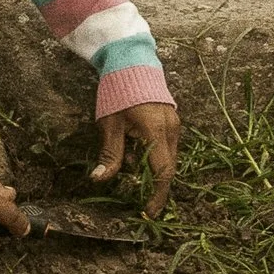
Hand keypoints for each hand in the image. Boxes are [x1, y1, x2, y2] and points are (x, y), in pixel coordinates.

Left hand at [92, 101, 182, 217]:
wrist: (130, 61)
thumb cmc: (117, 91)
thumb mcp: (109, 124)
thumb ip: (109, 154)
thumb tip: (99, 179)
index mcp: (156, 130)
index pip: (163, 172)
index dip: (156, 195)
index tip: (148, 212)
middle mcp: (171, 129)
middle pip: (168, 167)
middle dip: (153, 185)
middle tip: (136, 196)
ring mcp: (174, 124)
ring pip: (169, 158)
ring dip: (152, 169)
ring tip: (130, 166)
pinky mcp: (171, 121)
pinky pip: (167, 147)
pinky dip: (154, 156)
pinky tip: (136, 151)